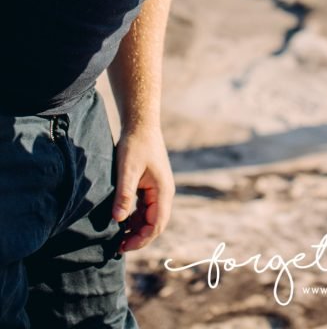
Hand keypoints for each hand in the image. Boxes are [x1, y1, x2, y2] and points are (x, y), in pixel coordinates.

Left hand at [112, 124, 174, 251]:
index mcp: (163, 191)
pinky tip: (120, 221)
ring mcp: (158, 189)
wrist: (140, 124)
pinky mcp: (150, 186)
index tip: (122, 246)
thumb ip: (124, 195)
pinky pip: (144, 208)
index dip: (141, 239)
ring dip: (136, 229)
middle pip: (154, 224)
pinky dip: (134, 218)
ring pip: (149, 217)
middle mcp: (164, 192)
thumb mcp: (127, 170)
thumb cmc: (135, 144)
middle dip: (138, 237)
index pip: (156, 224)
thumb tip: (118, 220)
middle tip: (117, 247)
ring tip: (116, 238)